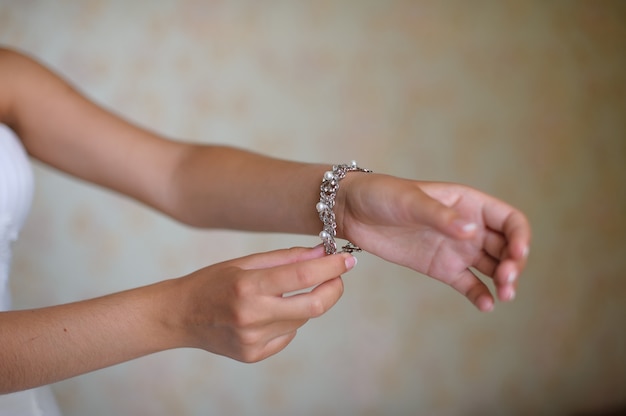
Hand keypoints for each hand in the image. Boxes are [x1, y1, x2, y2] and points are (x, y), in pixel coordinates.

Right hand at [174, 246, 354, 361]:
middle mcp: (252, 315)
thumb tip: (323, 252)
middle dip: (333, 289)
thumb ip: (286, 258)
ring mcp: (253, 340)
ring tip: (285, 293)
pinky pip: (288, 335)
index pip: (303, 276)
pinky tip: (268, 313)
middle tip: (337, 277)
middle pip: (314, 306)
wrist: (179, 316)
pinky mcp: (253, 355)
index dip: (331, 267)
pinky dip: (288, 321)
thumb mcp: (245, 262)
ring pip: (301, 320)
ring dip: (306, 303)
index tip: (348, 259)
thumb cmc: (212, 282)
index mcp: (248, 286)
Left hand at [338, 174, 530, 311]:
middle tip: (506, 280)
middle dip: (514, 264)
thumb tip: (471, 232)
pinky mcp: (441, 268)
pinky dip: (479, 295)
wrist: (353, 212)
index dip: (521, 237)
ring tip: (503, 296)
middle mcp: (469, 227)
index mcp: (469, 203)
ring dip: (504, 282)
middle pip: (507, 248)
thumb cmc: (383, 195)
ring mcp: (457, 250)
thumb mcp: (410, 200)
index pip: (510, 220)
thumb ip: (440, 216)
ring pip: (493, 268)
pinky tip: (486, 305)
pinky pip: (468, 284)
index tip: (517, 254)